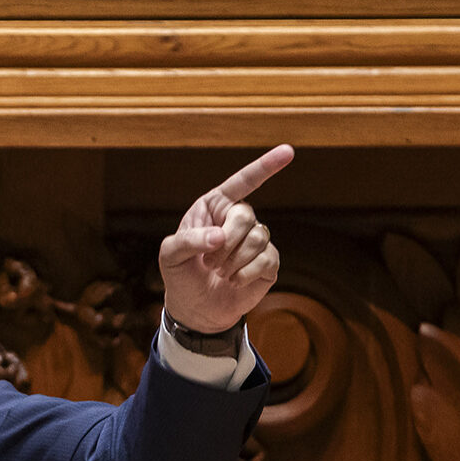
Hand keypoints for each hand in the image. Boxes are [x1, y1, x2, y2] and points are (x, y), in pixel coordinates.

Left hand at [158, 145, 293, 331]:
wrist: (195, 309)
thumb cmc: (181, 275)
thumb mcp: (171, 256)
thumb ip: (188, 241)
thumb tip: (219, 236)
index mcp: (214, 207)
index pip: (242, 182)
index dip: (265, 167)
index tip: (288, 151)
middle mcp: (237, 218)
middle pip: (245, 215)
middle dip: (226, 242)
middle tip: (209, 262)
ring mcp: (255, 239)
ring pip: (258, 237)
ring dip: (233, 260)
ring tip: (219, 272)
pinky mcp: (268, 262)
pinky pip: (266, 258)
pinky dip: (246, 273)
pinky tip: (234, 281)